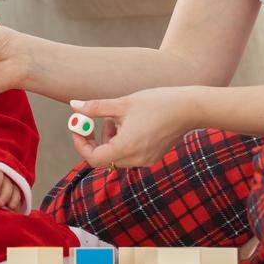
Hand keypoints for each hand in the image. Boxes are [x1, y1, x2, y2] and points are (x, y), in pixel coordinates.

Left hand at [0, 168, 25, 212]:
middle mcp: (4, 178)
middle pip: (8, 185)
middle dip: (6, 194)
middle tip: (0, 204)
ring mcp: (9, 187)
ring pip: (15, 191)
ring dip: (14, 200)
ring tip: (11, 209)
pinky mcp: (11, 196)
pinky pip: (17, 200)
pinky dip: (18, 206)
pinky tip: (16, 212)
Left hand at [68, 86, 203, 168]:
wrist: (189, 108)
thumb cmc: (157, 102)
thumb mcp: (122, 103)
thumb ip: (95, 107)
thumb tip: (73, 106)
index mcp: (126, 147)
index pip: (93, 157)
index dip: (81, 143)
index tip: (78, 127)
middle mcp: (136, 159)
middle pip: (104, 157)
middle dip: (95, 139)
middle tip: (93, 120)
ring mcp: (146, 161)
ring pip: (116, 155)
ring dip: (110, 138)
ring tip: (118, 117)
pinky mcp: (153, 157)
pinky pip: (129, 154)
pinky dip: (123, 141)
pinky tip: (132, 123)